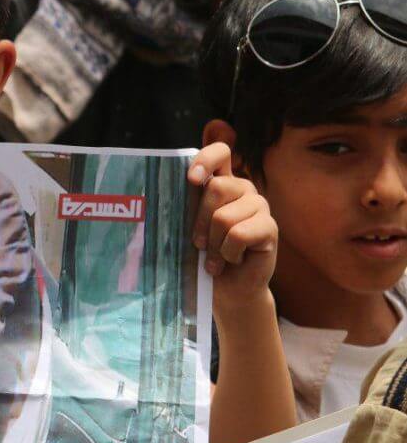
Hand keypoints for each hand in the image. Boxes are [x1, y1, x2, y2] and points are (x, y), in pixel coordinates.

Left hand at [188, 143, 277, 310]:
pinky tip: (232, 260)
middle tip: (199, 244)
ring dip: (214, 244)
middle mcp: (242, 189)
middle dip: (200, 221)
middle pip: (216, 188)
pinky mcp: (270, 227)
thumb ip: (184, 203)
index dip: (207, 159)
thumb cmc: (203, 256)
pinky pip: (239, 234)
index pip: (220, 152)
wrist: (226, 290)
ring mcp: (259, 206)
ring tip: (216, 257)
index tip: (192, 179)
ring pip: (224, 216)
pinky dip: (228, 253)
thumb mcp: (187, 227)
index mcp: (220, 182)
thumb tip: (171, 185)